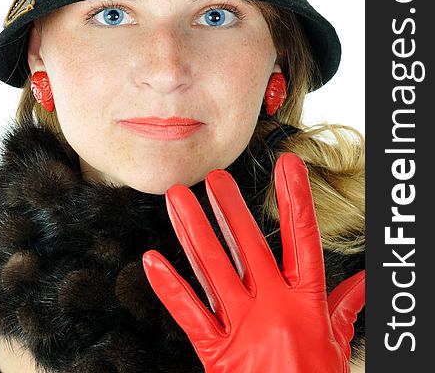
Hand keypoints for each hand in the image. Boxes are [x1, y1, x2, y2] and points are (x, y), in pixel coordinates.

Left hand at [142, 153, 364, 371]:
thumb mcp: (336, 343)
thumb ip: (345, 307)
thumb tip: (366, 282)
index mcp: (306, 303)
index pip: (303, 240)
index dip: (296, 200)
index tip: (289, 166)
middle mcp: (274, 307)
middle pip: (249, 247)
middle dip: (230, 209)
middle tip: (214, 178)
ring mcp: (243, 327)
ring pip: (213, 269)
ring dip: (192, 230)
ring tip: (178, 200)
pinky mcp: (217, 351)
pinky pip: (189, 313)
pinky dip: (168, 286)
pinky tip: (152, 260)